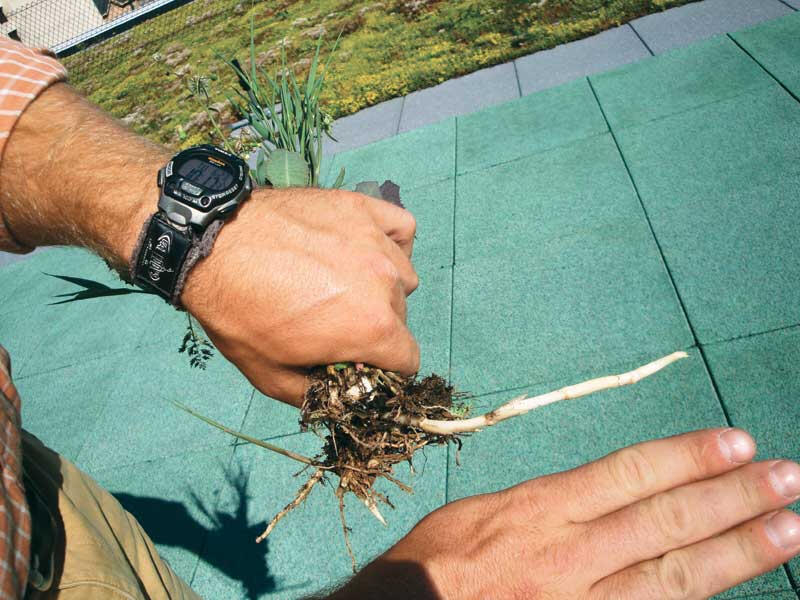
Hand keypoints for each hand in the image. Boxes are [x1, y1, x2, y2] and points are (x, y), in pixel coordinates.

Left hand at [0, 84, 418, 406]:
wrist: (210, 244)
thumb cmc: (238, 312)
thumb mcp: (272, 378)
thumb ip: (320, 395)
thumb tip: (342, 397)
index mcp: (372, 329)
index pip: (408, 361)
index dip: (383, 368)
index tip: (356, 360)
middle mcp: (386, 283)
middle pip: (401, 318)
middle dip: (375, 327)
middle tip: (333, 320)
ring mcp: (376, 241)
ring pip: (402, 277)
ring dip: (381, 286)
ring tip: (341, 282)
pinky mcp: (362, 208)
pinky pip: (400, 230)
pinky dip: (390, 243)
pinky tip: (363, 250)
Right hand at [335, 429, 799, 598]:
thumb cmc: (435, 564)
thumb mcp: (481, 511)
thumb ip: (545, 502)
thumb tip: (598, 492)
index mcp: (538, 509)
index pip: (630, 474)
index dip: (689, 458)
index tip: (737, 444)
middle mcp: (568, 554)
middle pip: (666, 521)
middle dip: (733, 497)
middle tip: (788, 478)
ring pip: (674, 575)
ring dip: (738, 551)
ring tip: (789, 528)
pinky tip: (731, 585)